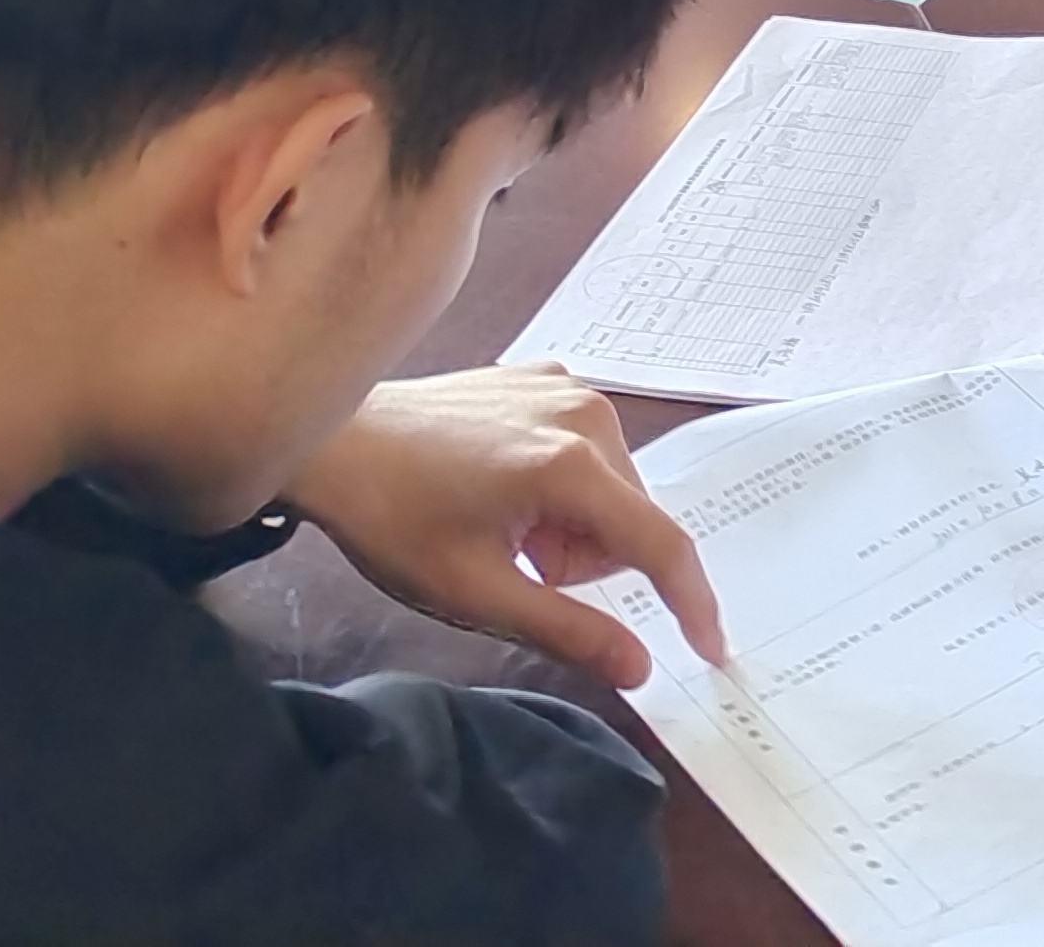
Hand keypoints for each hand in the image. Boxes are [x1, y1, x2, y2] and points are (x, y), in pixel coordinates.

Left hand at [286, 366, 726, 688]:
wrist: (332, 442)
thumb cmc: (395, 520)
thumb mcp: (476, 593)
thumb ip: (567, 631)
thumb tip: (641, 667)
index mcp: (572, 465)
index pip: (660, 544)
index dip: (692, 603)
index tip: (711, 651)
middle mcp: (586, 413)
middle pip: (630, 520)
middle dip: (586, 560)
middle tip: (515, 564)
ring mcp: (567, 387)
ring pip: (611, 488)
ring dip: (572, 524)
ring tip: (501, 524)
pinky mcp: (546, 376)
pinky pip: (586, 450)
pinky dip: (559, 484)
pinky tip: (501, 486)